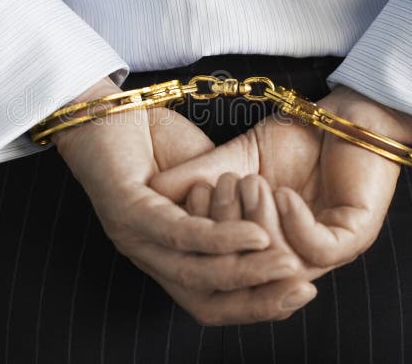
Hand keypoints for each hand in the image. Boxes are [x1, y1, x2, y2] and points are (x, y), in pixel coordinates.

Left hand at [53, 77, 312, 324]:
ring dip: (245, 272)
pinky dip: (219, 238)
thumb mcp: (207, 182)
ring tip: (287, 264)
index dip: (258, 303)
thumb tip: (274, 236)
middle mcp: (148, 256)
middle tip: (304, 288)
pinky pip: (177, 233)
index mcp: (166, 256)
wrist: (107, 108)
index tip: (304, 292)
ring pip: (194, 272)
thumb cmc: (155, 144)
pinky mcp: (125, 210)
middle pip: (205, 300)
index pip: (213, 300)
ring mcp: (132, 237)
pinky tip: (254, 235)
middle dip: (258, 299)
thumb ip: (233, 212)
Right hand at [153, 85, 411, 275]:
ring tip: (249, 184)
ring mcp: (328, 252)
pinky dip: (293, 223)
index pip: (229, 274)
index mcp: (265, 249)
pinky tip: (281, 193)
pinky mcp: (356, 236)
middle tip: (214, 195)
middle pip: (251, 279)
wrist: (344, 114)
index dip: (202, 251)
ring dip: (258, 224)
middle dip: (224, 239)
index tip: (185, 211)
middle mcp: (296, 260)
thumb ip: (197, 182)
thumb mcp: (233, 163)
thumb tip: (152, 197)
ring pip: (282, 265)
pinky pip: (318, 248)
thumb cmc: (292, 140)